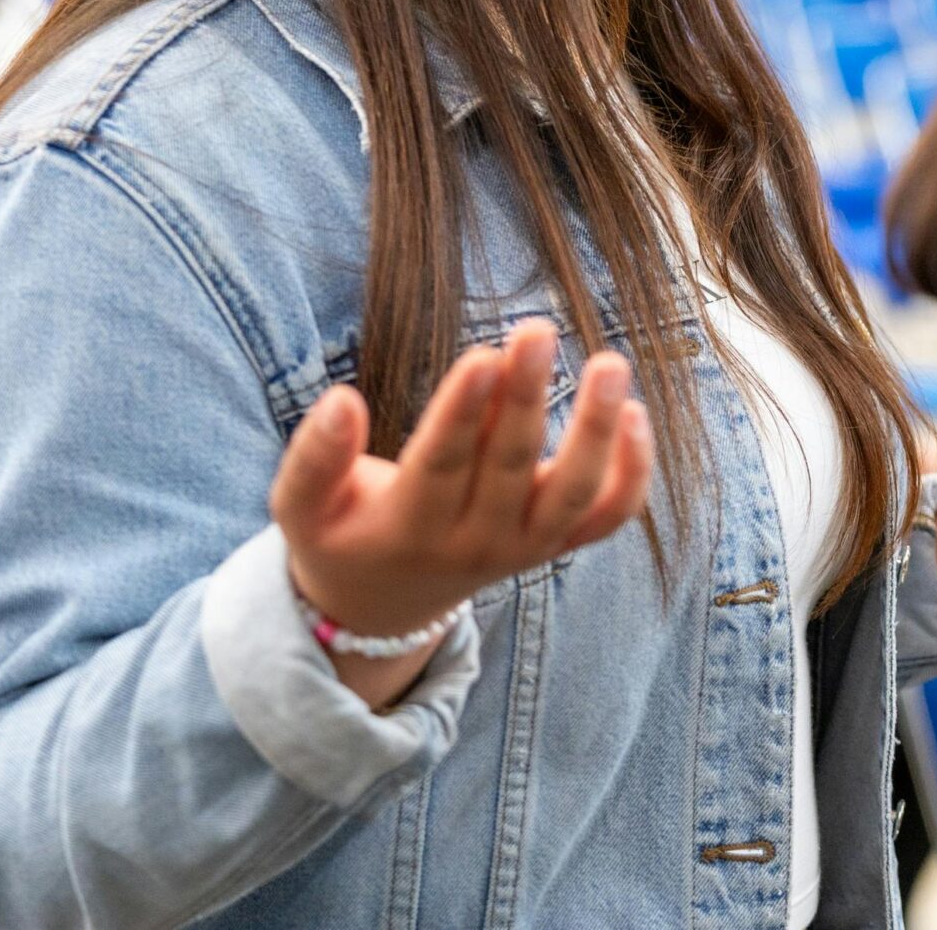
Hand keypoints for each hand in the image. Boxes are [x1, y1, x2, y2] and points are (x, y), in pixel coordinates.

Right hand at [270, 319, 652, 703]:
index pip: (443, 464)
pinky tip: (635, 411)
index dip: (464, 411)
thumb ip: (313, 458)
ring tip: (608, 364)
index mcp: (410, 529)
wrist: (383, 605)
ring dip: (596, 430)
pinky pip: (608, 515)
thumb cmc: (342, 534)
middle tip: (537, 330)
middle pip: (510, 467)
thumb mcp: (301, 509)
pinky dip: (632, 472)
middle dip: (526, 397)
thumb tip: (340, 400)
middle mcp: (476, 542)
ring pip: (574, 495)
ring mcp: (525, 547)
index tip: (484, 355)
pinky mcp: (557, 544)